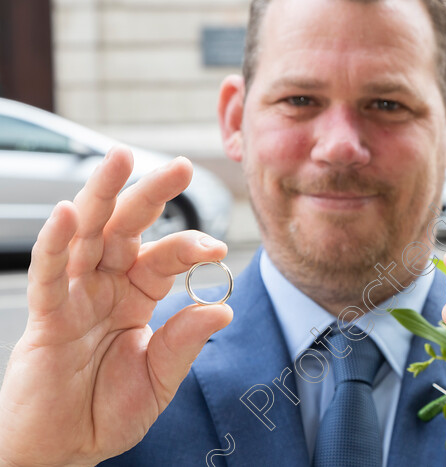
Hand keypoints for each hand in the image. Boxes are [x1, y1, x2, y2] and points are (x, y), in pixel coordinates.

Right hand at [0, 146, 232, 466]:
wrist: (65, 447)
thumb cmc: (108, 411)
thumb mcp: (159, 379)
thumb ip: (184, 343)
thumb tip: (222, 309)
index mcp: (138, 295)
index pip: (166, 257)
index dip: (190, 247)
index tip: (217, 248)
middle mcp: (107, 285)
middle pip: (128, 228)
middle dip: (151, 194)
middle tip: (179, 167)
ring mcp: (75, 295)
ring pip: (87, 236)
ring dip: (102, 196)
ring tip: (118, 159)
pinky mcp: (47, 316)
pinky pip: (50, 274)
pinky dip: (56, 243)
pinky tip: (70, 213)